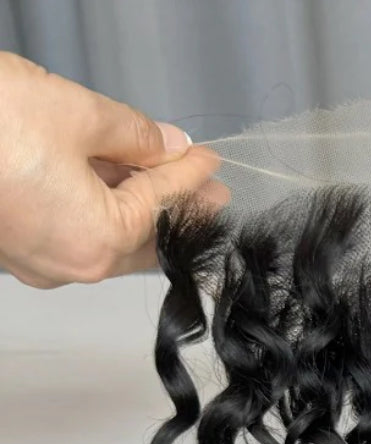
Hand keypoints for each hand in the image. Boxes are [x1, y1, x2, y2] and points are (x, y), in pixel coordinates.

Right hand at [0, 52, 225, 287]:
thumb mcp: (73, 112)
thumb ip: (132, 134)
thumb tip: (165, 143)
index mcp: (98, 241)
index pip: (164, 208)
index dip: (191, 180)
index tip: (210, 165)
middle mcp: (69, 263)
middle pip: (142, 237)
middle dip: (176, 208)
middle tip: (208, 193)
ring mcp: (35, 258)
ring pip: (104, 236)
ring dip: (135, 206)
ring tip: (164, 182)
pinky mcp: (9, 242)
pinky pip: (69, 228)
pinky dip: (95, 205)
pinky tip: (108, 181)